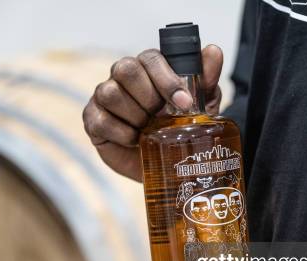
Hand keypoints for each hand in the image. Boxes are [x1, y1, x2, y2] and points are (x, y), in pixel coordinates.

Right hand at [82, 45, 223, 181]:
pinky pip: (101, 120)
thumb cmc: (179, 128)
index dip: (166, 79)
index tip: (184, 102)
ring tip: (147, 130)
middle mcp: (122, 77)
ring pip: (110, 93)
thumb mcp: (201, 106)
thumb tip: (213, 51)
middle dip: (148, 97)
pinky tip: (135, 140)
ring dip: (134, 115)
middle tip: (161, 117)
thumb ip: (206, 79)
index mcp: (148, 68)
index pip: (150, 58)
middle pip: (125, 69)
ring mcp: (104, 97)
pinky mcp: (93, 119)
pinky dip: (122, 133)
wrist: (164, 163)